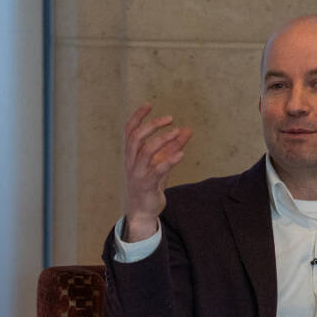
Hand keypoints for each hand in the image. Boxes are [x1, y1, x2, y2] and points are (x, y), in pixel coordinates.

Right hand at [120, 103, 192, 242]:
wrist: (142, 211)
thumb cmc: (150, 184)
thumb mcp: (161, 162)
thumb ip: (173, 146)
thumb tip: (187, 130)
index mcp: (131, 155)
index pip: (129, 131)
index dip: (137, 117)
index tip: (149, 105)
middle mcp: (131, 162)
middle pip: (136, 138)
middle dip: (152, 126)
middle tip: (169, 119)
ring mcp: (138, 174)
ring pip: (146, 152)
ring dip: (162, 140)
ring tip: (177, 132)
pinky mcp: (147, 185)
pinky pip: (157, 171)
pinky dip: (169, 161)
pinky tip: (181, 154)